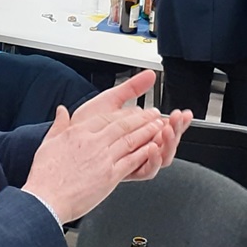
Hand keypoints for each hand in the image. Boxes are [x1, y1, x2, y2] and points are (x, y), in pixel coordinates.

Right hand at [22, 70, 179, 221]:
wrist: (46, 199)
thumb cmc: (45, 176)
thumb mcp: (48, 143)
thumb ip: (58, 125)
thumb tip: (61, 111)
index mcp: (78, 132)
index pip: (106, 117)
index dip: (123, 112)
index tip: (131, 110)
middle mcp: (93, 142)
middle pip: (122, 125)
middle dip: (141, 118)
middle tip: (152, 113)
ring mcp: (103, 158)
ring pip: (130, 140)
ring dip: (147, 131)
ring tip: (158, 127)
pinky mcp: (110, 175)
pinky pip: (132, 160)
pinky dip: (145, 152)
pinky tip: (153, 148)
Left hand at [72, 70, 191, 180]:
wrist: (64, 141)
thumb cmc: (83, 124)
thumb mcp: (111, 100)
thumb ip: (132, 88)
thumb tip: (151, 74)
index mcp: (137, 132)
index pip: (165, 128)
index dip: (178, 122)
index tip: (183, 113)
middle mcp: (138, 147)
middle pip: (167, 144)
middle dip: (177, 131)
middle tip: (178, 120)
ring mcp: (131, 160)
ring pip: (161, 158)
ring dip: (168, 144)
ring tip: (167, 130)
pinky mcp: (123, 171)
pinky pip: (146, 171)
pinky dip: (152, 160)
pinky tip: (153, 147)